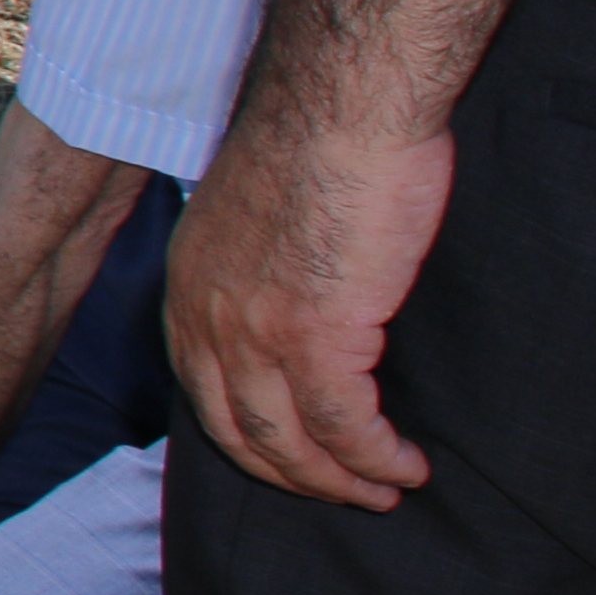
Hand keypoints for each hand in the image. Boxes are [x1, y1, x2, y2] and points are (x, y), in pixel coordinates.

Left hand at [167, 118, 450, 508]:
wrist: (344, 103)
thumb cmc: (320, 141)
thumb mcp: (257, 215)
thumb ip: (259, 268)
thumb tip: (295, 301)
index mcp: (188, 285)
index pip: (204, 390)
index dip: (252, 435)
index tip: (295, 455)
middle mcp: (206, 316)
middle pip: (239, 430)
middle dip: (294, 474)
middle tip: (346, 491)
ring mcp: (255, 331)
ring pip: (291, 441)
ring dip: (342, 480)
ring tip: (386, 489)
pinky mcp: (316, 335)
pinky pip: (345, 427)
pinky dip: (376, 457)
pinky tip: (407, 465)